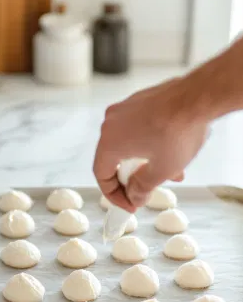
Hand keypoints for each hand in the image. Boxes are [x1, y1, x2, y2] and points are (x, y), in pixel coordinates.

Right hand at [93, 77, 208, 211]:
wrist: (199, 98)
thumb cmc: (179, 131)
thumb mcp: (161, 171)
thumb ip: (142, 188)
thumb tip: (135, 196)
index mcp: (109, 142)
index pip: (101, 175)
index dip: (114, 195)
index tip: (129, 203)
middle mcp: (112, 122)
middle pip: (113, 160)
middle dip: (132, 179)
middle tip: (145, 191)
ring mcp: (125, 109)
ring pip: (128, 144)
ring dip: (143, 162)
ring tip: (167, 173)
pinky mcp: (140, 101)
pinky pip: (137, 129)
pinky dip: (148, 144)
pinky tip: (169, 153)